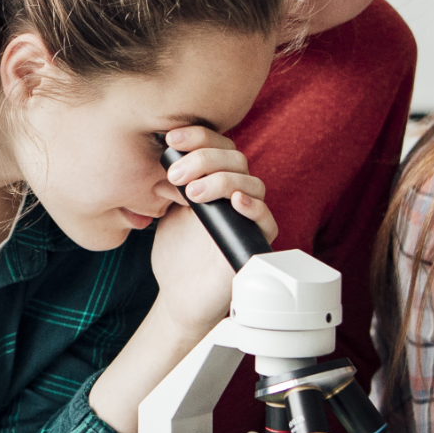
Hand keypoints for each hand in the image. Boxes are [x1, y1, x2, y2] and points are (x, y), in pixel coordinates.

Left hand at [149, 126, 274, 330]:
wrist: (179, 295)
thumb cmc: (177, 254)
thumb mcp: (166, 209)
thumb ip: (170, 183)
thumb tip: (167, 161)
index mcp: (216, 182)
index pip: (218, 146)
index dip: (199, 136)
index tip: (171, 139)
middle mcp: (235, 196)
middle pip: (236, 159)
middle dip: (204, 159)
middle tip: (175, 174)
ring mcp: (247, 218)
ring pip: (252, 183)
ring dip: (222, 180)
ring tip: (192, 195)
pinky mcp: (255, 243)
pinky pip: (267, 220)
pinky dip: (253, 207)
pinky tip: (235, 202)